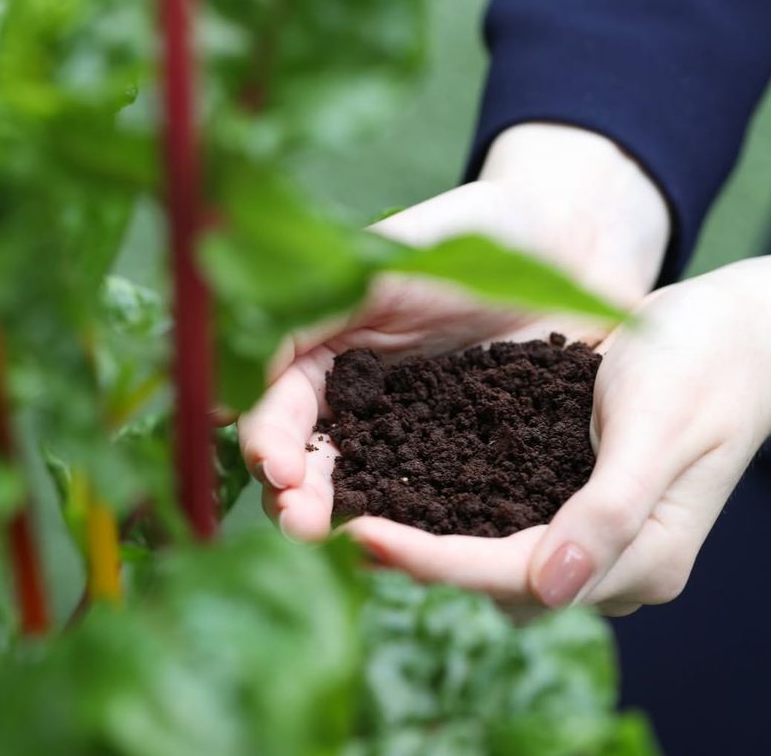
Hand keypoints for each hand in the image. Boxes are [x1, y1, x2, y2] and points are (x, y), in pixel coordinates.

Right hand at [239, 123, 668, 548]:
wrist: (558, 245)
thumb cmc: (466, 239)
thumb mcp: (379, 267)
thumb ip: (308, 316)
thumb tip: (225, 386)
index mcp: (328, 353)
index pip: (281, 406)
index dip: (270, 437)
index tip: (274, 467)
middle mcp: (362, 399)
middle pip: (315, 458)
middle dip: (298, 493)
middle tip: (300, 523)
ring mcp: (410, 428)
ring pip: (364, 482)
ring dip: (344, 514)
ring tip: (340, 543)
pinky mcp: (462, 449)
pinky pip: (429, 488)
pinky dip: (410, 516)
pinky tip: (408, 541)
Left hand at [342, 257, 770, 615]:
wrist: (735, 333)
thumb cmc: (703, 364)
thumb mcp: (656, 427)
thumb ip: (610, 511)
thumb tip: (553, 588)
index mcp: (642, 554)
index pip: (518, 573)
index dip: (438, 561)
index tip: (363, 536)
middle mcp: (614, 561)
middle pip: (501, 579)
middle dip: (423, 558)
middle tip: (346, 524)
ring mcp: (594, 535)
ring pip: (498, 558)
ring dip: (434, 540)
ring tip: (367, 507)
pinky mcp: (576, 502)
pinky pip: (505, 521)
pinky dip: (456, 512)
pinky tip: (410, 486)